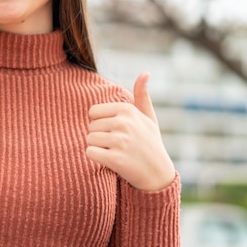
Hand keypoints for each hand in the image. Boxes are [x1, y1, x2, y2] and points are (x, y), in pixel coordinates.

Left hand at [86, 72, 174, 190]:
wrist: (158, 174)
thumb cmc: (150, 143)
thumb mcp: (149, 117)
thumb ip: (142, 95)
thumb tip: (145, 72)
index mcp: (127, 109)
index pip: (93, 112)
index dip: (100, 123)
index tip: (115, 131)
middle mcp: (124, 122)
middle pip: (90, 127)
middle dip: (99, 136)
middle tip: (117, 145)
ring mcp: (120, 140)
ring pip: (89, 140)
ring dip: (97, 148)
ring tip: (115, 152)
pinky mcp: (116, 159)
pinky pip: (90, 152)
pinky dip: (96, 158)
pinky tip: (110, 160)